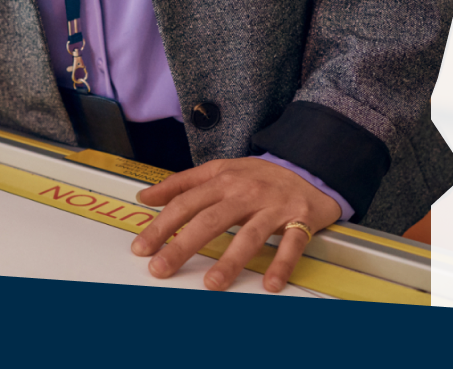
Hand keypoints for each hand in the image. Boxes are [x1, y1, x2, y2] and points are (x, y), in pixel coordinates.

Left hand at [133, 158, 341, 292]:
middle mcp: (247, 192)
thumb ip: (182, 183)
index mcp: (225, 180)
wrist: (309, 168)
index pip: (186, 203)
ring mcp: (274, 206)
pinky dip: (282, 264)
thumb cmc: (260, 175)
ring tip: (212, 284)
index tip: (143, 248)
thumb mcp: (220, 169)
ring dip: (231, 261)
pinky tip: (270, 283)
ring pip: (250, 235)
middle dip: (182, 246)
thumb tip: (146, 196)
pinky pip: (292, 244)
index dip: (162, 226)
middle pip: (211, 220)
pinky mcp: (301, 219)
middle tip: (161, 269)